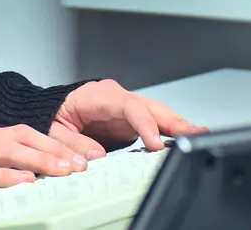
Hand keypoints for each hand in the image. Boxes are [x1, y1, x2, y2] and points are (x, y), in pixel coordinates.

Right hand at [0, 122, 87, 209]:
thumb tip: (19, 174)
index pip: (24, 133)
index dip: (51, 142)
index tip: (75, 154)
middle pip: (24, 137)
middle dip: (55, 149)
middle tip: (81, 163)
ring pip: (12, 151)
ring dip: (42, 160)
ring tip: (65, 171)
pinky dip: (9, 177)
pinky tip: (28, 183)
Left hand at [50, 79, 207, 154]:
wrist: (51, 108)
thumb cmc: (52, 114)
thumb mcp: (54, 129)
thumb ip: (73, 143)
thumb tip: (96, 156)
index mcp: (100, 95)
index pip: (130, 106)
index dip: (145, 124)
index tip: (156, 143)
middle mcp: (118, 98)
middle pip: (151, 107)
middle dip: (174, 121)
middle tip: (195, 135)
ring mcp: (127, 108)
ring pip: (158, 113)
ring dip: (179, 126)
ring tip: (199, 136)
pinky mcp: (132, 120)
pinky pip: (155, 123)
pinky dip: (171, 131)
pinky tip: (185, 138)